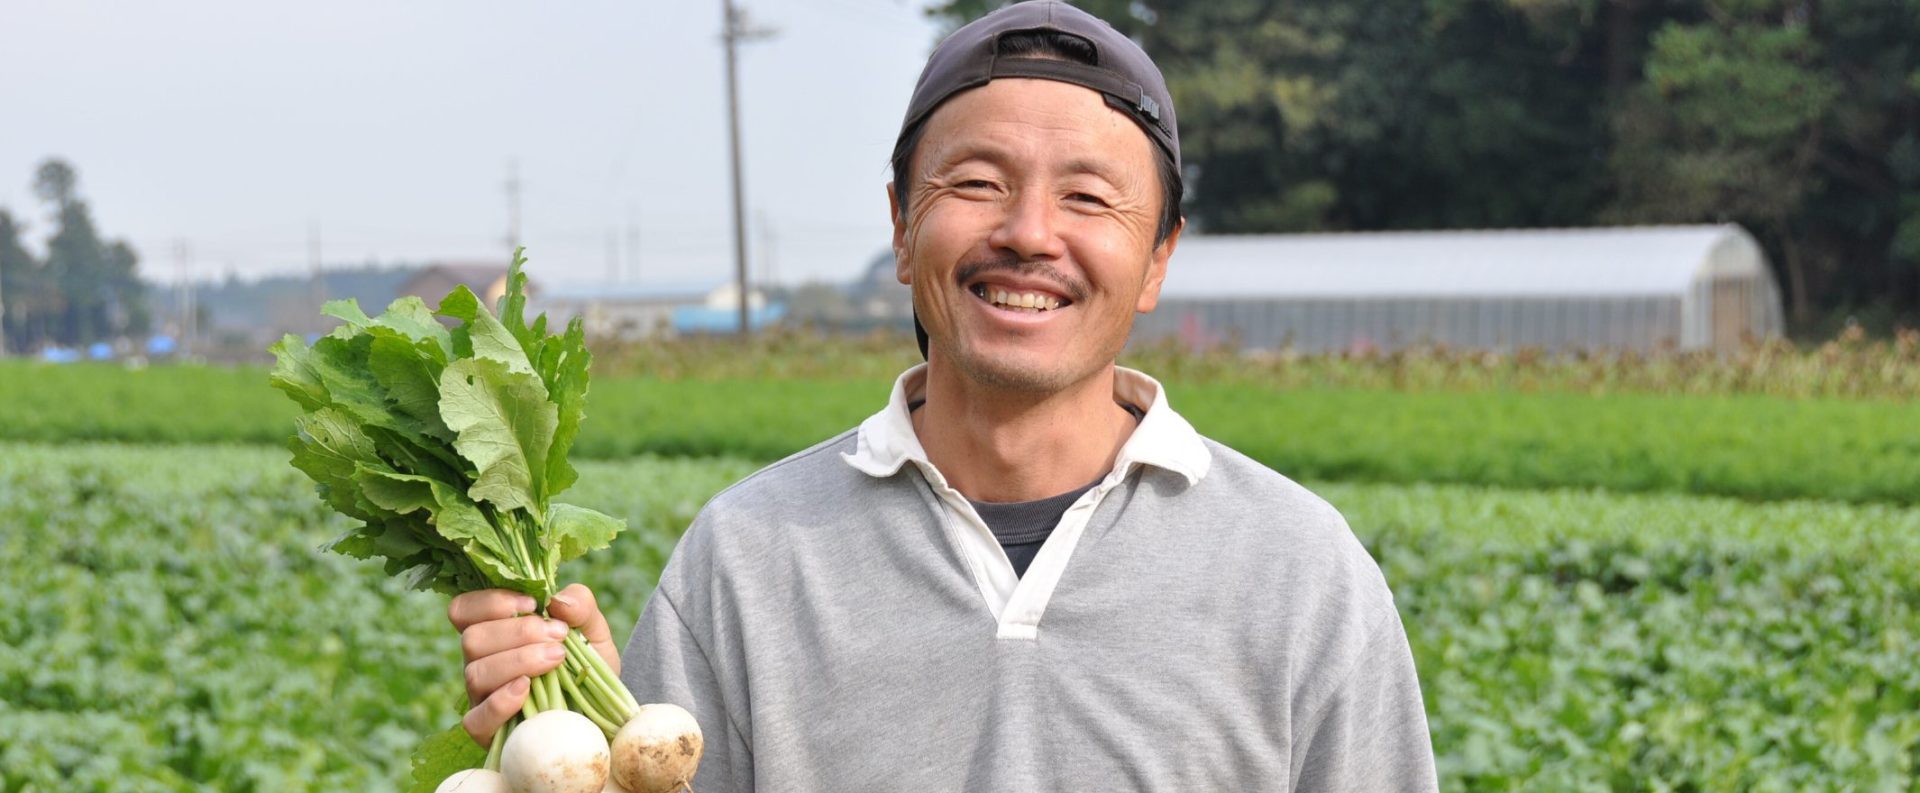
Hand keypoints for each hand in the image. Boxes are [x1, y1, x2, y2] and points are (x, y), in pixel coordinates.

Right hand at [447, 583, 620, 744]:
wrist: (601, 711)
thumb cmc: (585, 665)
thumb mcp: (591, 629)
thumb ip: (580, 605)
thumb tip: (558, 602)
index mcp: (493, 631)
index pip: (463, 610)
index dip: (491, 602)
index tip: (533, 603)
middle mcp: (480, 662)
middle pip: (472, 639)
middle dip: (518, 632)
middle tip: (558, 636)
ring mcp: (481, 698)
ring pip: (475, 674)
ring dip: (518, 661)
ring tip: (556, 659)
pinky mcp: (488, 731)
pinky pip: (476, 720)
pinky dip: (500, 703)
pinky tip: (527, 689)